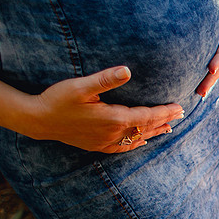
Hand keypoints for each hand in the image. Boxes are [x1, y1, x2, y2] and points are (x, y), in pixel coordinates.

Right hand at [29, 66, 183, 151]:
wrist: (38, 121)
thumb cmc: (58, 99)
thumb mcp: (81, 86)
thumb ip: (105, 79)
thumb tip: (127, 70)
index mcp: (113, 118)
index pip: (147, 116)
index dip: (164, 111)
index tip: (179, 106)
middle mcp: (113, 133)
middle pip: (145, 128)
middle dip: (164, 120)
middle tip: (180, 114)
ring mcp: (105, 142)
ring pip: (136, 138)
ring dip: (154, 132)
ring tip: (169, 128)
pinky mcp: (97, 146)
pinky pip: (122, 148)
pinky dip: (135, 143)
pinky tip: (141, 142)